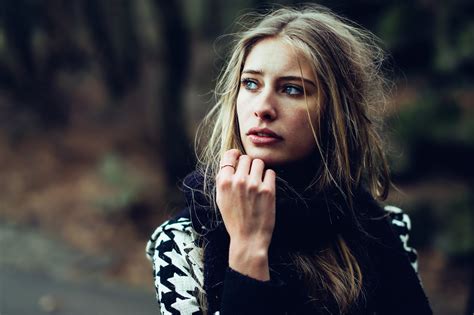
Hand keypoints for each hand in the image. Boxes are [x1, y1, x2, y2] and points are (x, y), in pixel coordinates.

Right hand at [216, 149, 275, 279]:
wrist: (248, 239)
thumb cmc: (234, 219)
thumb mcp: (221, 199)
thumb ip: (223, 179)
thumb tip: (230, 159)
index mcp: (224, 182)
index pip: (230, 155)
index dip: (235, 156)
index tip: (239, 160)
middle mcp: (238, 181)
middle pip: (246, 158)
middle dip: (248, 165)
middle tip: (250, 177)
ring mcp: (254, 185)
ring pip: (259, 163)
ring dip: (259, 170)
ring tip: (258, 182)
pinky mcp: (268, 190)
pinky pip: (271, 172)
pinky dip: (269, 178)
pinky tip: (265, 189)